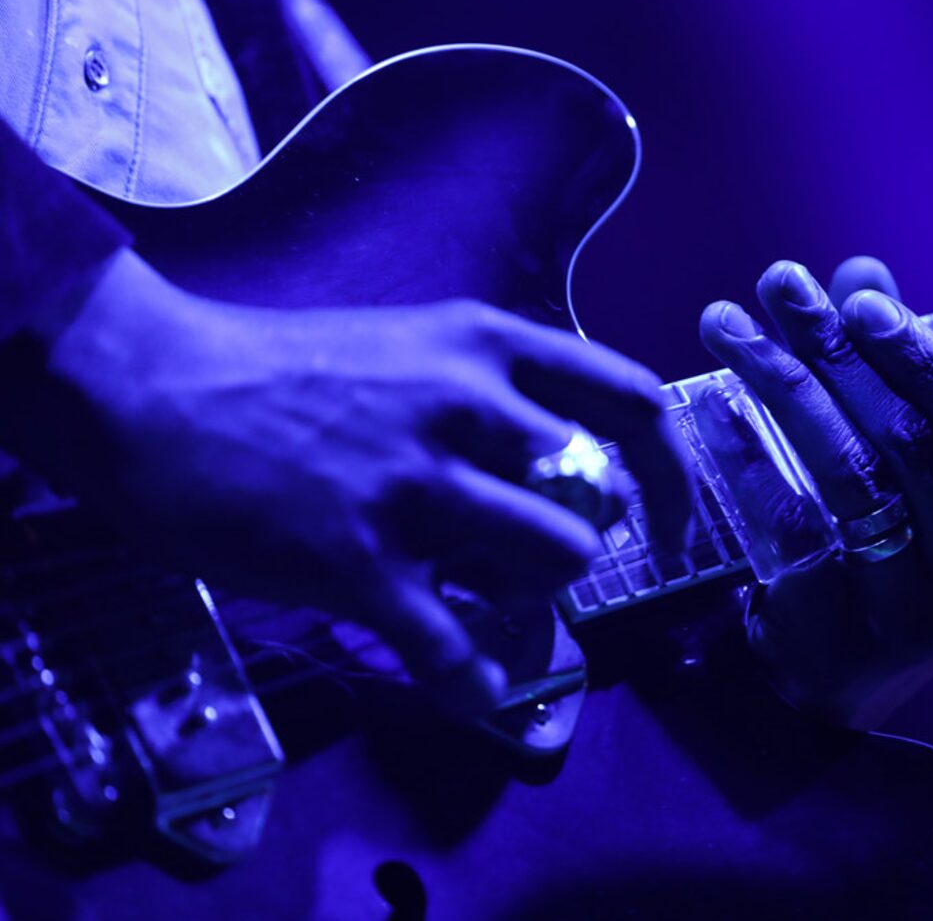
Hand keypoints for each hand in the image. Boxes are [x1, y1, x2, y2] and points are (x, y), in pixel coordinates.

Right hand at [2, 248, 689, 715]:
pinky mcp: (358, 561)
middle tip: (532, 563)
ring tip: (480, 595)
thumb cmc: (282, 367)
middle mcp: (467, 407)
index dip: (675, 472)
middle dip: (579, 547)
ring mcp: (415, 485)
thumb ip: (492, 390)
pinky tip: (475, 693)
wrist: (151, 387)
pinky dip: (476, 686)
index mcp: (486, 345)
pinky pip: (455, 649)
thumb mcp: (410, 344)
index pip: (635, 400)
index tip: (675, 525)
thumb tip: (567, 460)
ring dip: (534, 598)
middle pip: (597, 501)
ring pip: (556, 563)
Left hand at [699, 258, 932, 729]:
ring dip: (782, 383)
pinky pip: (785, 526)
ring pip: (848, 477)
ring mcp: (904, 619)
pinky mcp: (829, 636)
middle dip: (838, 350)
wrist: (826, 696)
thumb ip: (891, 383)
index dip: (923, 356)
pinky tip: (708, 402)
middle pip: (909, 443)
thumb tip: (863, 272)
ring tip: (725, 322)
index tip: (856, 295)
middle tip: (779, 283)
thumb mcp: (900, 486)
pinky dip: (744, 455)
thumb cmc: (871, 573)